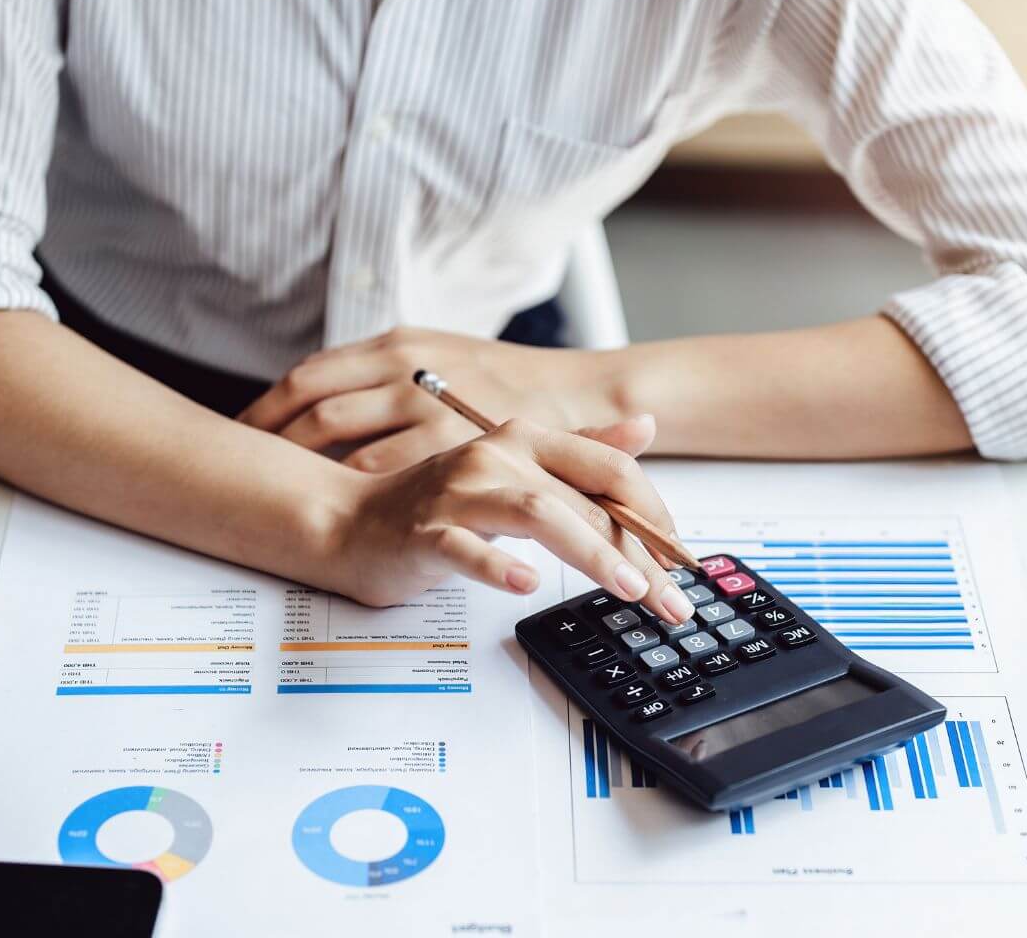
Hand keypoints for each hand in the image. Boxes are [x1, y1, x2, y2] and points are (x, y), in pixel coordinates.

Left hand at [239, 327, 620, 472]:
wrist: (580, 393)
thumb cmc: (510, 383)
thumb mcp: (442, 356)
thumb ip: (387, 372)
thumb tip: (328, 393)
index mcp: (397, 345)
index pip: (309, 374)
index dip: (266, 406)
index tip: (237, 430)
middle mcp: (404, 368)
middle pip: (311, 404)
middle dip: (267, 439)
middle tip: (240, 469)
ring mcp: (424, 404)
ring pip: (338, 436)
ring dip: (299, 466)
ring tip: (272, 494)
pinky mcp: (446, 442)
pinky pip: (381, 469)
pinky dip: (348, 488)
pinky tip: (333, 510)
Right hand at [312, 416, 694, 624]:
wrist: (348, 520)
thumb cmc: (437, 502)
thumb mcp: (516, 469)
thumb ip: (581, 451)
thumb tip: (646, 427)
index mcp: (525, 439)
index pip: (610, 468)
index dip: (654, 514)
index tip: (679, 560)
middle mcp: (496, 456)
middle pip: (585, 501)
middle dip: (638, 554)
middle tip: (670, 599)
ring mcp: (459, 493)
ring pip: (538, 514)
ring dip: (590, 553)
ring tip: (626, 589)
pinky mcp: (424, 532)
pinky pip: (466, 548)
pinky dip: (498, 566)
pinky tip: (526, 586)